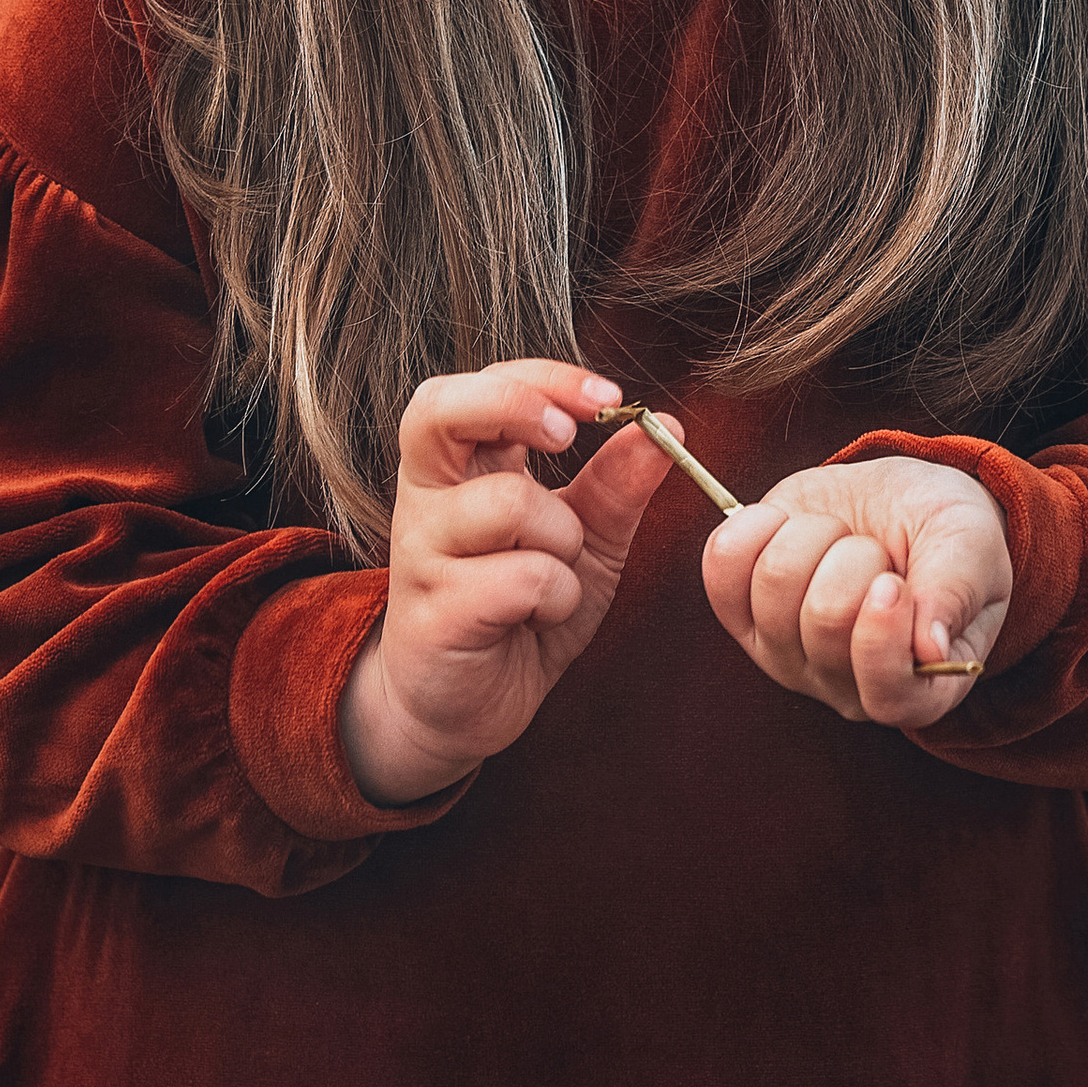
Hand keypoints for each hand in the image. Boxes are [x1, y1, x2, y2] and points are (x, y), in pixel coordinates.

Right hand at [340, 365, 676, 804]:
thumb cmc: (517, 607)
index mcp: (461, 464)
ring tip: (559, 571)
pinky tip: (540, 615)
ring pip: (509, 503)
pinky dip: (557, 595)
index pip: (484, 384)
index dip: (545, 378)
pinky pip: (522, 578)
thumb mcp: (583, 540)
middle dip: (516, 406)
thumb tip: (666, 427)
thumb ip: (616, 484)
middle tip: (566, 438)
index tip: (610, 397)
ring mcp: (422, 552)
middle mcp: (427, 496)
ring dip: (564, 538)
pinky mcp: (434, 612)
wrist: (463, 708)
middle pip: (439, 409)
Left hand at [700, 454, 1011, 726]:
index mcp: (919, 688)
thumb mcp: (971, 546)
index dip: (880, 636)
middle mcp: (846, 686)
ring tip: (843, 538)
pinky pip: (722, 570)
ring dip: (813, 537)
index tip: (893, 582)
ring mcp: (788, 655)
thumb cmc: (946, 534)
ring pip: (773, 588)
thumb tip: (931, 648)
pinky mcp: (745, 613)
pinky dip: (755, 528)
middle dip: (856, 559)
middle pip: (822, 623)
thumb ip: (954, 592)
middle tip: (878, 550)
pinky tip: (788, 522)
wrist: (902, 502)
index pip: (886, 695)